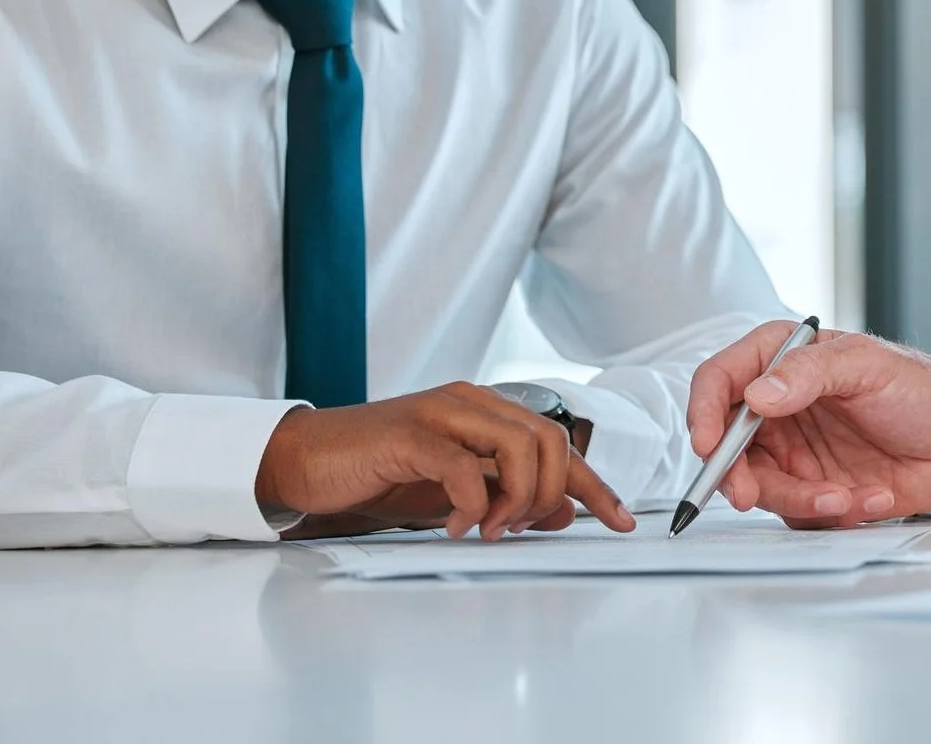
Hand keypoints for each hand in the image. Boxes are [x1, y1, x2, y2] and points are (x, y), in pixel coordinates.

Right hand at [255, 382, 634, 540]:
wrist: (309, 461)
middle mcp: (471, 403)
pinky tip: (458, 525)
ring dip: (517, 498)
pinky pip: (466, 466)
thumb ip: (507, 498)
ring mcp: (442, 413)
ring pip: (519, 445)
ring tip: (490, 529)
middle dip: (550, 494)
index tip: (622, 520)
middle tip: (520, 528)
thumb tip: (563, 512)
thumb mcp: (456, 495)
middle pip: (550, 439)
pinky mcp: (411, 434)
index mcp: (485, 412)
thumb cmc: (379, 475)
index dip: (595, 484)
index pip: (558, 443)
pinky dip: (473, 504)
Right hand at [685, 323, 930, 525]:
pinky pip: (798, 513)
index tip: (706, 446)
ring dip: (798, 498)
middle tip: (751, 496)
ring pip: (760, 486)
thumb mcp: (867, 365)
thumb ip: (809, 374)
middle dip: (736, 475)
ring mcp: (791, 451)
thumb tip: (757, 395)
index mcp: (780, 361)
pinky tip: (870, 497)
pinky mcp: (810, 488)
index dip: (702, 413)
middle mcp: (776, 407)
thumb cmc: (917, 387)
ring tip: (845, 496)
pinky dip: (831, 512)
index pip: (719, 382)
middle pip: (726, 445)